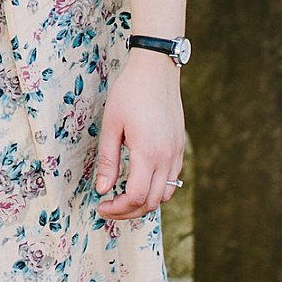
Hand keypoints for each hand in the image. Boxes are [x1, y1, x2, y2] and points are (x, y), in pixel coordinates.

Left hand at [94, 51, 185, 219]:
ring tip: (123, 198)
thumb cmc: (130, 93)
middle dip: (129, 212)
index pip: (136, 196)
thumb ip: (108, 160)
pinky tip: (140, 181)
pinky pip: (172, 179)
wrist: (157, 69)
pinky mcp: (179, 147)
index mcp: (148, 152)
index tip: (101, 205)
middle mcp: (167, 156)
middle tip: (109, 207)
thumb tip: (103, 189)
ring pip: (166, 194)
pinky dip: (157, 189)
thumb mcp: (111, 125)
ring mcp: (176, 152)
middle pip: (152, 202)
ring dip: (145, 203)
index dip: (117, 208)